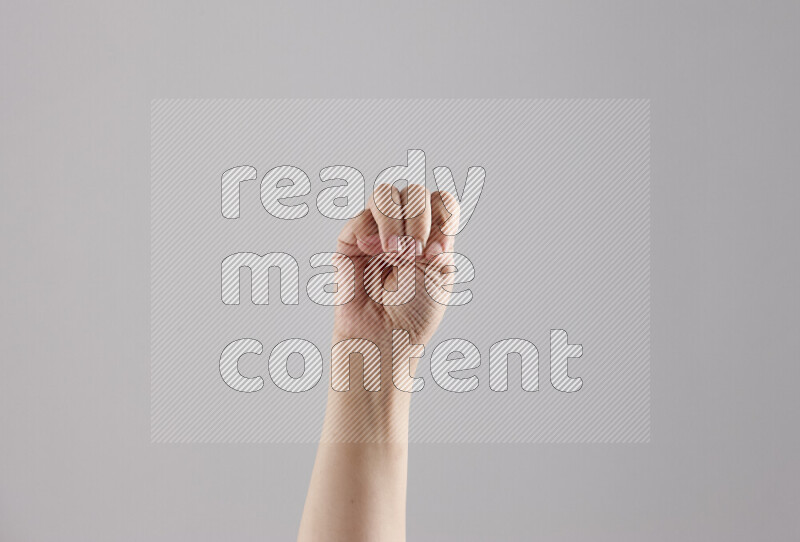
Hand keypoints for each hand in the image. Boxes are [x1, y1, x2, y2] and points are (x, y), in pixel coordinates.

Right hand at [333, 184, 459, 346]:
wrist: (385, 334)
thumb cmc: (415, 312)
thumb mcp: (441, 270)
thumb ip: (438, 231)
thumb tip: (416, 209)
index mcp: (433, 234)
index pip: (441, 200)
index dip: (443, 217)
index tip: (437, 252)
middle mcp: (406, 228)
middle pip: (415, 192)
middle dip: (418, 219)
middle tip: (414, 254)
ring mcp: (377, 231)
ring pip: (386, 193)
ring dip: (394, 222)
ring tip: (394, 254)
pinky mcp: (350, 240)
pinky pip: (361, 217)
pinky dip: (371, 234)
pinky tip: (373, 255)